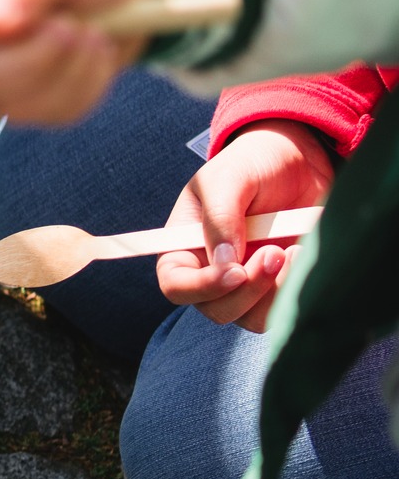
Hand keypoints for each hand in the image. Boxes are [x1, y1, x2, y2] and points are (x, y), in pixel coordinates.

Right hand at [157, 120, 333, 331]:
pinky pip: (282, 309)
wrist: (299, 160)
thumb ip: (220, 217)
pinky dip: (295, 289)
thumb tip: (224, 262)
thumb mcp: (228, 178)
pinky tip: (303, 254)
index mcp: (184, 249)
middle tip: (275, 252)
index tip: (236, 271)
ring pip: (250, 317)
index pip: (176, 286)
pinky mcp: (278, 286)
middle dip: (248, 289)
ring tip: (293, 250)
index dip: (202, 287)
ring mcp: (246, 284)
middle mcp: (210, 274)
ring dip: (274, 293)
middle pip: (216, 310)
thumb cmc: (252, 164)